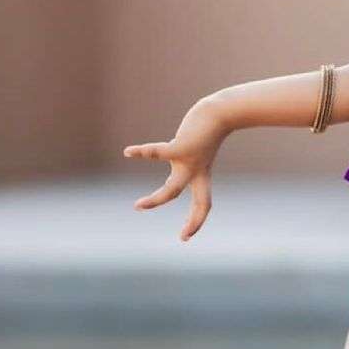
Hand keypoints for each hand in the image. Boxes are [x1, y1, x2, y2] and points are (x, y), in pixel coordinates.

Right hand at [122, 97, 229, 239]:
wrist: (219, 109)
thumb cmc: (209, 126)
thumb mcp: (200, 144)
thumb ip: (190, 150)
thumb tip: (180, 147)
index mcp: (201, 174)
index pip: (203, 203)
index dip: (197, 220)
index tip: (186, 237)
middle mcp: (197, 171)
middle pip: (199, 202)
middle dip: (192, 222)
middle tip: (184, 239)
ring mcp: (190, 161)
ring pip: (174, 189)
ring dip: (157, 201)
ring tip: (138, 206)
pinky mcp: (181, 147)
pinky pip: (158, 153)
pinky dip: (143, 152)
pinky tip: (129, 152)